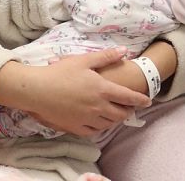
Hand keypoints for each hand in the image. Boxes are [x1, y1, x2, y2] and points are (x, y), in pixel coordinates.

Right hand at [0, 48, 150, 136]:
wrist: (37, 90)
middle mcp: (98, 107)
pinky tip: (99, 122)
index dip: (140, 100)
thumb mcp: (84, 60)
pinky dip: (101, 127)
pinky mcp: (76, 127)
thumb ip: (106, 56)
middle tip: (129, 108)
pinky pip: (94, 131)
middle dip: (128, 111)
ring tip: (115, 114)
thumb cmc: (59, 72)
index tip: (148, 102)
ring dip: (115, 119)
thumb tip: (124, 51)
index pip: (128, 97)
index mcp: (102, 89)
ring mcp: (87, 119)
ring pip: (109, 124)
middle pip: (121, 114)